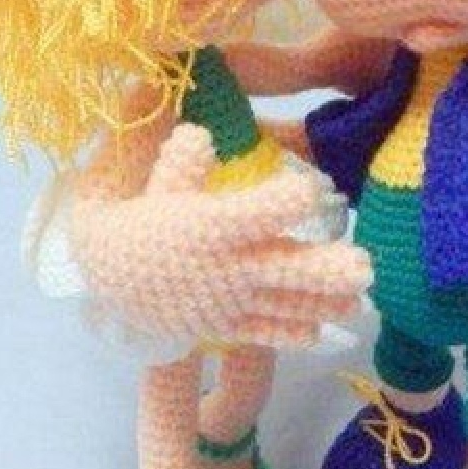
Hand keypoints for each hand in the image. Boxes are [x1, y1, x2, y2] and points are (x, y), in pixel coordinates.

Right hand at [71, 124, 370, 348]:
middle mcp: (226, 266)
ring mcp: (229, 300)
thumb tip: (199, 134)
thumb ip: (181, 162)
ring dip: (322, 303)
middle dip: (325, 270)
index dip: (286, 199)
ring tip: (356, 303)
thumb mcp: (153, 185)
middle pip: (284, 267)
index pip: (256, 212)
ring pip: (284, 303)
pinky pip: (263, 331)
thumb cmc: (136, 221)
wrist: (103, 278)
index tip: (312, 190)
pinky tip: (317, 332)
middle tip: (364, 269)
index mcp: (210, 226)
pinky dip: (290, 334)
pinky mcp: (225, 324)